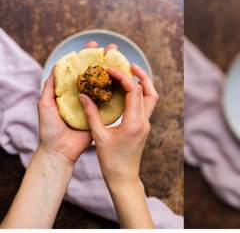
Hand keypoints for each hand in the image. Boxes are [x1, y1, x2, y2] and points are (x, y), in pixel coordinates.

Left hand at [37, 41, 115, 163]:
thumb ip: (51, 86)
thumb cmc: (50, 128)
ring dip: (116, 71)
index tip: (94, 44)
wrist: (60, 150)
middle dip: (105, 59)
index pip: (80, 68)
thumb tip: (58, 66)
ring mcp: (95, 104)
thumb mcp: (46, 104)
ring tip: (122, 60)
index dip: (87, 55)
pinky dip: (121, 91)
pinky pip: (114, 101)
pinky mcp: (104, 115)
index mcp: (71, 90)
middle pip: (97, 72)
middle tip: (113, 48)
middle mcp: (85, 95)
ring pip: (107, 84)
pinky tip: (127, 81)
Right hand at [78, 64, 157, 187]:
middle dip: (141, 76)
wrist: (124, 178)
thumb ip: (92, 115)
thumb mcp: (98, 137)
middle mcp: (144, 122)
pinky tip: (127, 91)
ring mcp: (146, 125)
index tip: (109, 70)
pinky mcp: (143, 127)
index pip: (134, 91)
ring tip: (130, 74)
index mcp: (134, 123)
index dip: (122, 77)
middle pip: (150, 92)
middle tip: (129, 65)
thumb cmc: (110, 161)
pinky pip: (146, 105)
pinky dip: (139, 94)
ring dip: (144, 84)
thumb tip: (83, 95)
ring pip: (151, 98)